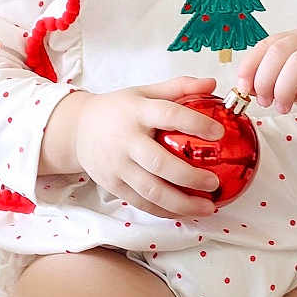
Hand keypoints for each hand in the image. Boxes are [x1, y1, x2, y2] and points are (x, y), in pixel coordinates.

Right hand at [50, 76, 224, 216]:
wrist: (77, 129)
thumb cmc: (118, 110)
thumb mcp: (145, 92)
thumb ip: (179, 87)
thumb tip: (212, 84)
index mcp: (137, 112)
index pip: (168, 115)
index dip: (194, 123)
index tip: (218, 133)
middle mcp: (126, 140)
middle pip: (159, 163)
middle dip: (189, 176)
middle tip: (214, 182)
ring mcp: (117, 166)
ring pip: (151, 191)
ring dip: (181, 203)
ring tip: (208, 206)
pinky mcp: (113, 186)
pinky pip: (142, 203)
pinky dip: (166, 211)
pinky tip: (186, 212)